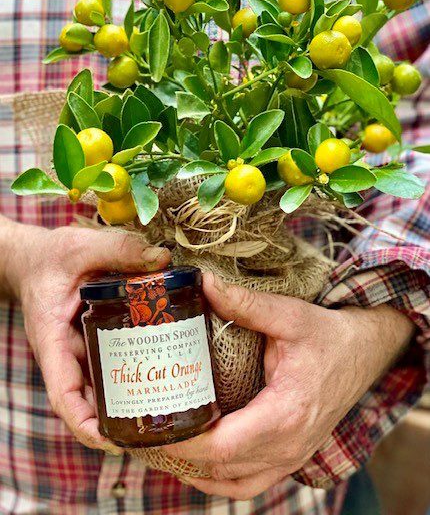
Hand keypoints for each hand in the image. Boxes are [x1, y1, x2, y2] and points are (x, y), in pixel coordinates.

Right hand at [2, 218, 169, 453]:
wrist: (37, 258)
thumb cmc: (50, 257)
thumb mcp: (81, 247)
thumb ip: (119, 249)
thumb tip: (162, 259)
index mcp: (53, 340)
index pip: (63, 394)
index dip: (84, 424)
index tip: (111, 441)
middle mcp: (66, 353)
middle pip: (88, 400)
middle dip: (115, 420)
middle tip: (154, 427)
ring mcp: (81, 349)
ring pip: (102, 385)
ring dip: (126, 400)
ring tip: (162, 410)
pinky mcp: (95, 340)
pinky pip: (112, 363)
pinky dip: (131, 372)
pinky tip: (160, 370)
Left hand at [164, 273, 413, 498]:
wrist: (364, 353)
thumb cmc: (328, 336)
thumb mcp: (290, 315)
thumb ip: (245, 303)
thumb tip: (202, 282)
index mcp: (286, 413)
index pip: (222, 447)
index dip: (182, 443)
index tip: (149, 425)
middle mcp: (288, 446)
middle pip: (219, 469)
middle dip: (175, 454)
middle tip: (139, 430)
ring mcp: (291, 458)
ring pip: (230, 483)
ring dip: (191, 470)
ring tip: (158, 445)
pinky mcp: (291, 457)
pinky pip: (247, 483)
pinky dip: (215, 480)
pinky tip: (192, 463)